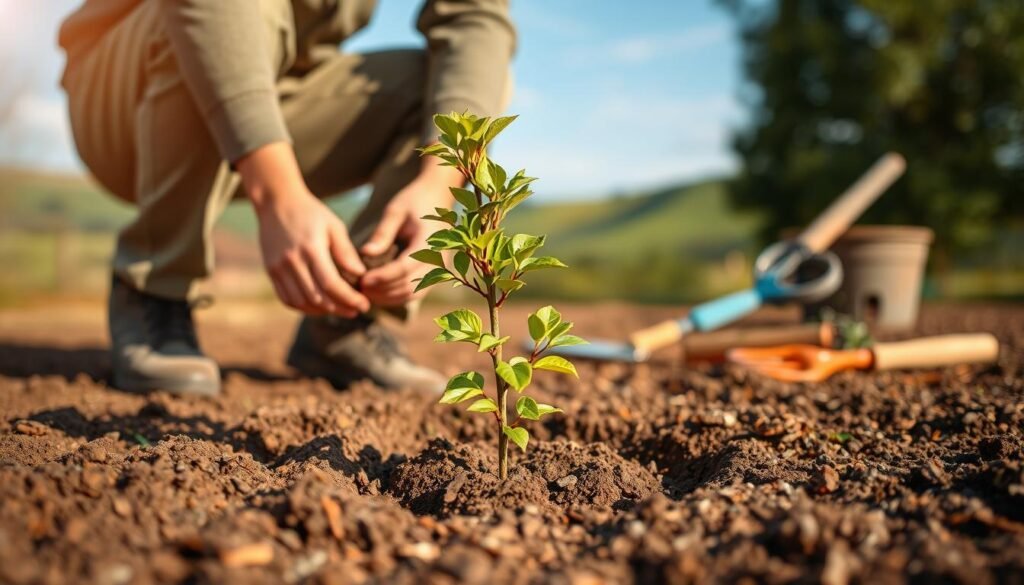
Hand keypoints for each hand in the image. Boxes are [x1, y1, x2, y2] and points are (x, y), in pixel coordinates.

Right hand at [237, 142, 369, 315]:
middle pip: (317, 297)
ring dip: (322, 311)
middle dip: (340, 308)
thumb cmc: (311, 213)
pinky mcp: (271, 272)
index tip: (364, 304)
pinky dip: (304, 307)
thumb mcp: (334, 226)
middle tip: (356, 310)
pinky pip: (287, 299)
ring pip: (301, 302)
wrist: (277, 203)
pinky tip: (320, 306)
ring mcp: (278, 268)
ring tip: (340, 309)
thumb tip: (361, 275)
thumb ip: (346, 251)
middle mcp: (292, 261)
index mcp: (311, 249)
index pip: (331, 284)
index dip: (349, 298)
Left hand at [359, 158, 463, 305]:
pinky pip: (417, 291)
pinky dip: (398, 296)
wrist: (438, 197)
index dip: (383, 277)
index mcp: (430, 240)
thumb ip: (383, 233)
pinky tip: (379, 292)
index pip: (405, 267)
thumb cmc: (415, 200)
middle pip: (409, 285)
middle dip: (383, 290)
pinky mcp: (435, 273)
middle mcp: (439, 258)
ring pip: (413, 293)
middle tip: (359, 290)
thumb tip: (365, 253)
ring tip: (366, 293)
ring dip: (389, 297)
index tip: (363, 280)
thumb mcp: (396, 210)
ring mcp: (440, 268)